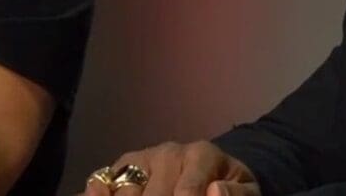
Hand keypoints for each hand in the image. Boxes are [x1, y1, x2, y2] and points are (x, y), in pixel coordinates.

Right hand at [82, 141, 259, 195]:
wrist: (214, 174)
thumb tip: (215, 192)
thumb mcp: (247, 192)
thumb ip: (238, 195)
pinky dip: (98, 193)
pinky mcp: (122, 169)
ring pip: (124, 192)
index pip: (186, 191)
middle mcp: (168, 153)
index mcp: (201, 155)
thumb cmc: (230, 187)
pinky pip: (103, 182)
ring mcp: (143, 160)